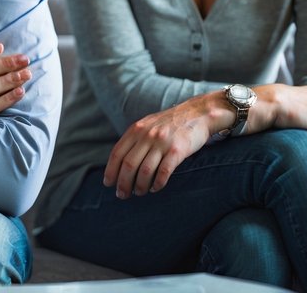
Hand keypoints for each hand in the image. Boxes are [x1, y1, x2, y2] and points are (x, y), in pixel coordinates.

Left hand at [103, 94, 218, 198]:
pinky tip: (155, 188)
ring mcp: (162, 142)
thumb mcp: (147, 125)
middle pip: (128, 164)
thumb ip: (134, 139)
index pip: (117, 153)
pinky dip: (157, 183)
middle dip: (123, 183)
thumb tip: (119, 163)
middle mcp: (147, 135)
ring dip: (139, 186)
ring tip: (139, 193)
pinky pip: (164, 171)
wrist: (198, 113)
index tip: (108, 184)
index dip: (110, 171)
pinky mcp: (178, 150)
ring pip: (145, 171)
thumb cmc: (170, 123)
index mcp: (136, 129)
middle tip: (122, 195)